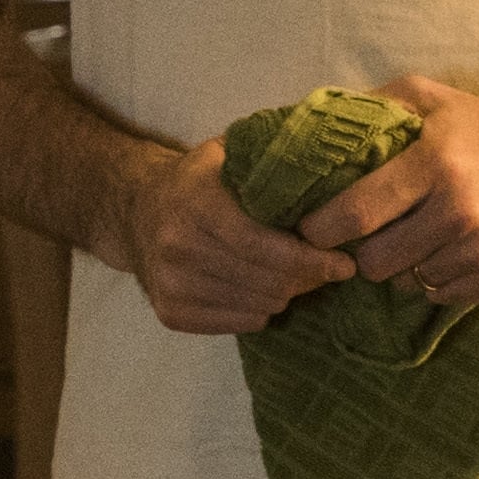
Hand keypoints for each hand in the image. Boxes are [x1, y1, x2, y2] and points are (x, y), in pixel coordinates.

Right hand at [120, 135, 354, 332]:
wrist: (134, 209)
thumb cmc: (195, 180)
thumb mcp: (226, 154)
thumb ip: (270, 159)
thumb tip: (330, 163)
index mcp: (195, 204)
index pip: (260, 244)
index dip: (308, 259)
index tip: (343, 263)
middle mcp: (177, 248)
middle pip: (266, 281)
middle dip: (307, 279)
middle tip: (327, 270)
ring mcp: (171, 286)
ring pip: (259, 307)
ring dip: (286, 294)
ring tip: (294, 276)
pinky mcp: (170, 314)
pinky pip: (241, 324)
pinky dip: (261, 310)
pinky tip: (261, 288)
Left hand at [290, 76, 478, 303]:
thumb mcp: (433, 98)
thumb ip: (375, 106)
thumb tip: (316, 127)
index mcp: (435, 162)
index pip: (357, 211)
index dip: (321, 227)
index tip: (309, 227)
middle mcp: (458, 211)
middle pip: (374, 260)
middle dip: (357, 251)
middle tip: (361, 237)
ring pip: (404, 282)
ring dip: (397, 265)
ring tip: (407, 238)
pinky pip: (438, 296)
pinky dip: (430, 278)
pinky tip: (440, 250)